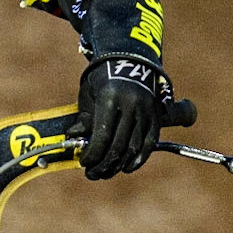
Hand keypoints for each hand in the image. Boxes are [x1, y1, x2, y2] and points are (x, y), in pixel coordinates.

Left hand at [69, 56, 163, 179]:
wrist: (128, 59)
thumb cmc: (101, 78)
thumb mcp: (88, 93)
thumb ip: (85, 118)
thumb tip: (76, 139)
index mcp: (110, 97)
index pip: (102, 135)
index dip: (92, 153)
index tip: (83, 162)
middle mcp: (131, 104)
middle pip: (118, 144)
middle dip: (103, 163)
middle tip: (92, 173)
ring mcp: (146, 110)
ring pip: (134, 147)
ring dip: (118, 164)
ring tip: (105, 172)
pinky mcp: (156, 116)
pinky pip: (150, 143)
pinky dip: (139, 159)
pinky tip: (126, 168)